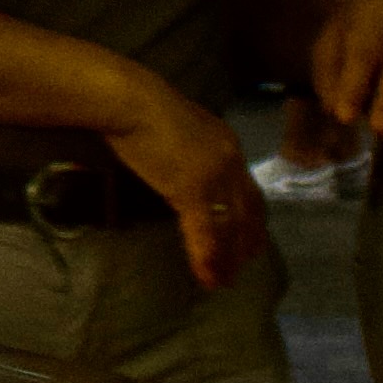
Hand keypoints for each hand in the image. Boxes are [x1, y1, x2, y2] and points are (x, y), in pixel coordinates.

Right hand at [116, 92, 274, 291]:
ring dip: (227, 258)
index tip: (251, 237)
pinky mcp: (193, 190)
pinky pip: (204, 232)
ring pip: (229, 227)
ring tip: (224, 281)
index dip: (251, 217)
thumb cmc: (142, 107)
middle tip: (244, 266)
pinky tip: (206, 277)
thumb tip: (181, 170)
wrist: (131, 101)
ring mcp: (215, 177)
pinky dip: (206, 258)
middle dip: (247, 241)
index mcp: (228, 144)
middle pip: (247, 211)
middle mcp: (230, 162)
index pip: (247, 189)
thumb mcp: (177, 130)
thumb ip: (188, 150)